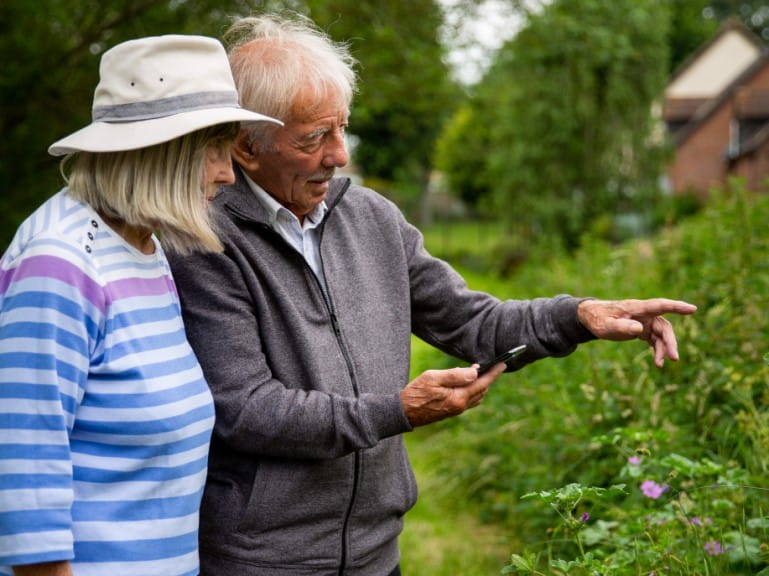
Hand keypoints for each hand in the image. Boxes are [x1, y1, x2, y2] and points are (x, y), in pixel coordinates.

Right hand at [401, 364, 505, 427]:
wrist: (404, 412)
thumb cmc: (416, 392)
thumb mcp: (433, 378)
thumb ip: (455, 375)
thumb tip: (475, 372)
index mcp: (458, 398)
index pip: (482, 383)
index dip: (493, 373)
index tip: (503, 364)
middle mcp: (460, 406)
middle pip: (482, 390)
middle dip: (490, 378)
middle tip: (495, 365)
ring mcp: (456, 410)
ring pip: (477, 396)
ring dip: (482, 385)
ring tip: (482, 372)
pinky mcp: (451, 411)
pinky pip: (469, 400)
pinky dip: (474, 390)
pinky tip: (469, 383)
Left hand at [577, 298, 696, 367]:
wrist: (591, 318)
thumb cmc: (598, 319)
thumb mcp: (606, 325)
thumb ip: (622, 327)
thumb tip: (639, 329)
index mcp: (637, 308)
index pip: (660, 306)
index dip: (676, 307)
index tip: (692, 309)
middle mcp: (644, 313)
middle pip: (663, 326)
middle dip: (670, 342)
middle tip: (674, 358)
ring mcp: (644, 321)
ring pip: (661, 334)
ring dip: (663, 348)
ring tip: (660, 364)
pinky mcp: (642, 329)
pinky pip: (654, 339)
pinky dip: (657, 349)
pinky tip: (658, 362)